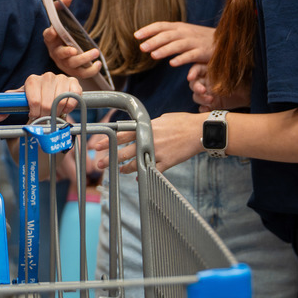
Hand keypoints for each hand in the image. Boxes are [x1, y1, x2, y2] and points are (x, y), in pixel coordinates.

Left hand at [0, 72, 81, 123]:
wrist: (50, 95)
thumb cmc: (34, 100)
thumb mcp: (20, 104)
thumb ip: (6, 110)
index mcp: (31, 80)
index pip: (34, 101)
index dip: (35, 113)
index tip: (34, 116)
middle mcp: (46, 76)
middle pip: (47, 103)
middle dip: (46, 114)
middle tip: (45, 116)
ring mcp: (61, 78)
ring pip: (60, 101)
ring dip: (58, 111)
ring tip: (54, 112)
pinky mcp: (74, 82)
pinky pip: (73, 97)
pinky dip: (70, 105)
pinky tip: (65, 107)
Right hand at [43, 0, 102, 78]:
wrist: (66, 50)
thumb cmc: (63, 34)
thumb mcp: (61, 20)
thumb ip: (61, 7)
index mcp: (51, 40)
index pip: (47, 36)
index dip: (49, 34)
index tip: (53, 30)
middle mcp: (56, 53)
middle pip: (60, 54)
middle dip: (66, 52)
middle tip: (74, 49)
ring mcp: (65, 64)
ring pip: (72, 64)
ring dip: (84, 59)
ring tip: (95, 52)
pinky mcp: (74, 71)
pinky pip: (82, 73)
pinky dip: (91, 70)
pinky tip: (98, 64)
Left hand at [89, 111, 205, 173]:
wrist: (199, 131)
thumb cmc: (182, 122)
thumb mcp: (163, 119)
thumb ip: (150, 125)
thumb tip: (141, 127)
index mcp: (147, 127)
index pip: (123, 134)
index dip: (109, 140)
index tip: (98, 145)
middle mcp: (149, 140)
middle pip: (125, 150)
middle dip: (110, 157)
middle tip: (99, 162)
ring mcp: (158, 152)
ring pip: (136, 163)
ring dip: (125, 168)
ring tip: (117, 170)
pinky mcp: (167, 162)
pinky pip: (153, 171)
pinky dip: (144, 175)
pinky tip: (137, 178)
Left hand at [135, 22, 214, 67]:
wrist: (225, 41)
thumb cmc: (201, 39)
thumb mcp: (184, 33)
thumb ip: (170, 35)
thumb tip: (150, 39)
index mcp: (180, 27)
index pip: (161, 26)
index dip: (148, 30)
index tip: (136, 35)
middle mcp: (186, 32)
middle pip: (168, 35)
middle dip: (154, 41)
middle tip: (142, 47)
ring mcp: (195, 42)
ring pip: (178, 45)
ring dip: (165, 49)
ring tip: (153, 56)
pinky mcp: (204, 52)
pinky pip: (191, 56)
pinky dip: (182, 59)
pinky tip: (172, 63)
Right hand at [189, 64, 249, 111]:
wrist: (251, 93)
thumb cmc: (244, 78)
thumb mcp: (235, 70)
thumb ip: (226, 66)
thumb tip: (220, 61)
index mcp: (209, 71)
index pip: (196, 70)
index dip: (192, 73)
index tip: (191, 77)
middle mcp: (206, 82)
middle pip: (193, 84)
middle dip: (196, 88)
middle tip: (203, 90)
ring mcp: (208, 93)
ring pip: (196, 96)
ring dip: (201, 99)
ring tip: (211, 100)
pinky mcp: (212, 105)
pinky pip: (202, 108)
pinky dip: (203, 109)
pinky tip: (207, 109)